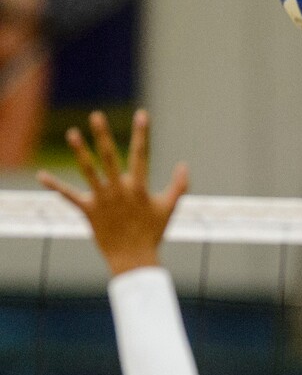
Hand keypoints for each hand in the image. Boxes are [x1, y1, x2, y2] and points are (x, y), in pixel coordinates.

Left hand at [37, 109, 188, 275]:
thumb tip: (185, 165)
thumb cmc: (152, 234)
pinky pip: (69, 197)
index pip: (141, 155)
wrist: (134, 260)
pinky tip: (42, 176)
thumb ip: (179, 186)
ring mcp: (103, 201)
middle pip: (110, 158)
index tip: (141, 114)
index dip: (142, 134)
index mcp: (139, 188)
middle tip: (96, 116)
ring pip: (89, 172)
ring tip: (72, 133)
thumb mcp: (169, 209)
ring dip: (80, 152)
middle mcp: (119, 191)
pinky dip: (55, 187)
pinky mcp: (89, 212)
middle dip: (103, 136)